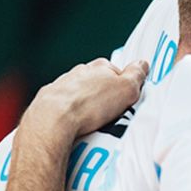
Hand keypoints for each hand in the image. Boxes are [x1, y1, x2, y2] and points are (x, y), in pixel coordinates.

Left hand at [21, 58, 146, 139]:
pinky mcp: (49, 102)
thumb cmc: (89, 105)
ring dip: (88, 106)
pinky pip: (66, 108)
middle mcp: (79, 73)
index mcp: (99, 67)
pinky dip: (72, 115)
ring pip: (81, 95)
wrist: (53, 120)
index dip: (125, 85)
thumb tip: (142, 64)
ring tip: (95, 124)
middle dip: (105, 96)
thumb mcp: (127, 89)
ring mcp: (62, 86)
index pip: (117, 71)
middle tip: (114, 114)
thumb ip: (136, 75)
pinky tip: (78, 126)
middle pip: (98, 83)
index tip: (128, 98)